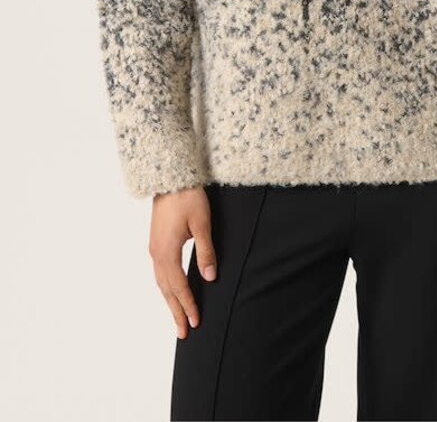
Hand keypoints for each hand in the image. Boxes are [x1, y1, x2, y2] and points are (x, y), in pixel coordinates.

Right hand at [148, 185, 217, 338]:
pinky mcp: (156, 241)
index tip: (195, 323)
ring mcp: (154, 247)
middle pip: (166, 289)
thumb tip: (209, 278)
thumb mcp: (202, 224)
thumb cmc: (188, 197)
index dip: (188, 305)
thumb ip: (206, 252)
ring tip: (178, 317)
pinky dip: (166, 285)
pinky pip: (160, 271)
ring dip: (170, 300)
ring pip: (161, 281)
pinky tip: (171, 289)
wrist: (170, 176)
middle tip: (183, 333)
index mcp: (167, 252)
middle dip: (175, 311)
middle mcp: (156, 253)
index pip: (179, 286)